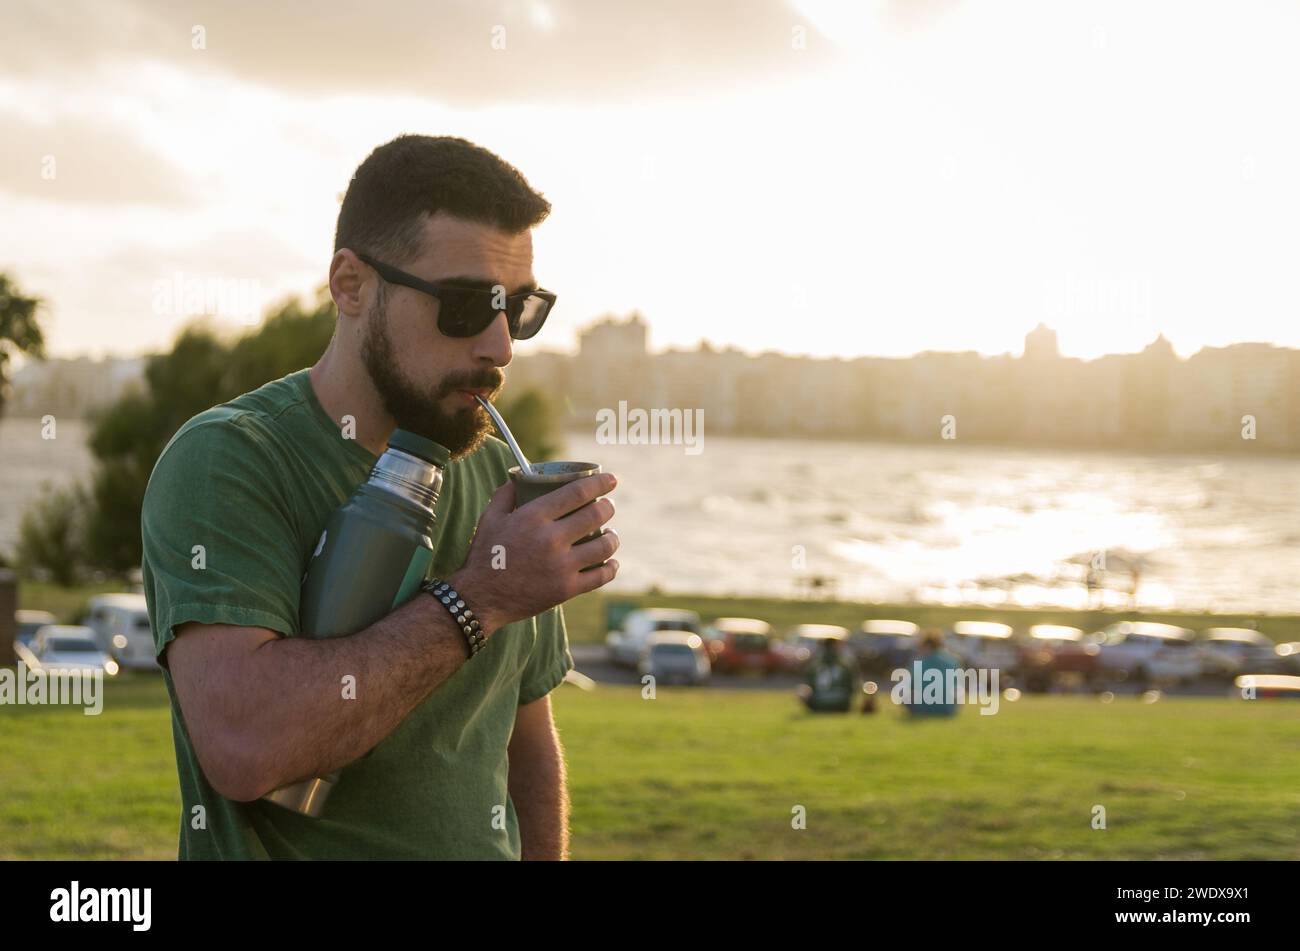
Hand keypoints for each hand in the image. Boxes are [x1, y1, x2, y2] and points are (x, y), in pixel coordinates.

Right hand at [450, 472, 620, 635]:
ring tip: (611, 533)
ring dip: (612, 536)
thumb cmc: (484, 555)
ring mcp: (561, 566)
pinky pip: (600, 576)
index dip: (600, 483)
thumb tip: (520, 477)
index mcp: (533, 517)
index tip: (612, 479)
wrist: (480, 598)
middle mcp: (551, 539)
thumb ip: (505, 495)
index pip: (577, 492)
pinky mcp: (566, 589)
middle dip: (608, 507)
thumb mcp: (489, 518)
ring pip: (604, 546)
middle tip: (608, 506)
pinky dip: (611, 567)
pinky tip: (612, 562)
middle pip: (596, 515)